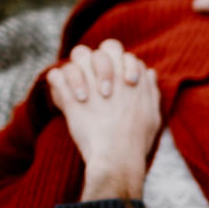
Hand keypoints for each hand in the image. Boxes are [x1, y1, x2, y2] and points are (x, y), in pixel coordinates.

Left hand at [45, 40, 160, 199]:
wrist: (117, 158)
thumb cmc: (136, 141)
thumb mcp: (153, 115)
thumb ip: (150, 91)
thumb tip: (148, 72)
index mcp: (132, 77)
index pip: (123, 55)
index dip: (117, 67)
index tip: (113, 91)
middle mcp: (113, 74)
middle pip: (102, 49)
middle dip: (97, 61)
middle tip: (96, 84)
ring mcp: (90, 83)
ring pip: (78, 56)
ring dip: (77, 70)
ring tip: (80, 93)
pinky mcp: (70, 97)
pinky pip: (56, 76)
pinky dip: (57, 83)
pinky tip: (63, 97)